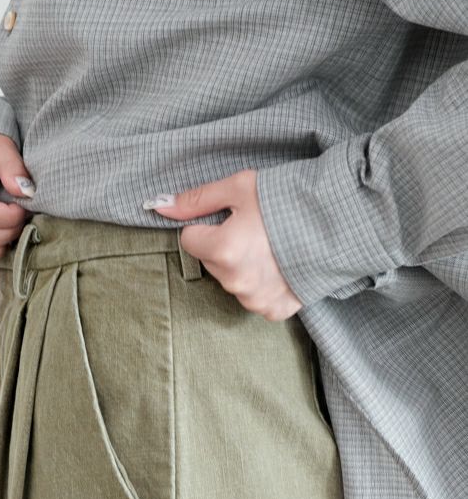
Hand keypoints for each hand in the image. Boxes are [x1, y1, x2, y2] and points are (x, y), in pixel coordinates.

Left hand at [143, 169, 301, 320]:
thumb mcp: (240, 188)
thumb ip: (196, 200)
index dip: (208, 225)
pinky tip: (280, 266)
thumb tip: (159, 206)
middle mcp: (235, 282)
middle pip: (210, 262)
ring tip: (270, 247)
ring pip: (231, 281)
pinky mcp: (274, 310)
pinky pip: (255, 299)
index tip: (231, 218)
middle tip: (254, 230)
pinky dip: (263, 284)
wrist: (339, 223)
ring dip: (242, 266)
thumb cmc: (288, 200)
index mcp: (222, 250)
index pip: (189, 239)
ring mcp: (255, 300)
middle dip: (224, 247)